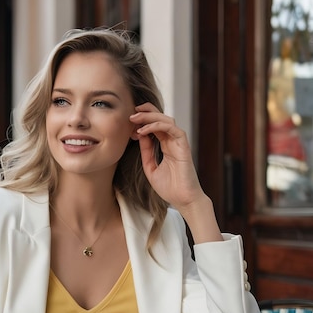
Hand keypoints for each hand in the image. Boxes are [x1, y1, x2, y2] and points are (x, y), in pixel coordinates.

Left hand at [130, 103, 222, 243]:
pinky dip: (157, 126)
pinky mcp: (184, 146)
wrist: (183, 200)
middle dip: (145, 113)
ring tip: (135, 118)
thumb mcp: (150, 168)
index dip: (142, 121)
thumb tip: (139, 135)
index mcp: (166, 146)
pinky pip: (172, 129)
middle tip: (131, 114)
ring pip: (166, 120)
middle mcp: (173, 142)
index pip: (155, 126)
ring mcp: (179, 143)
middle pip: (161, 119)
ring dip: (150, 116)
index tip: (129, 124)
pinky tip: (144, 130)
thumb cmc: (170, 188)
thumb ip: (146, 152)